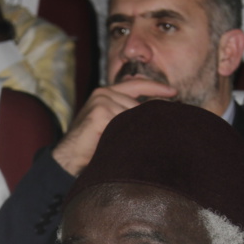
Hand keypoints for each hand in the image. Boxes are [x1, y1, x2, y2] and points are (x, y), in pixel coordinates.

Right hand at [52, 79, 177, 175]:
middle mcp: (103, 92)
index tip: (174, 92)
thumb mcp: (111, 124)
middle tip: (152, 133)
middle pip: (138, 104)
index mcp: (106, 93)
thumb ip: (126, 114)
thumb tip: (155, 114)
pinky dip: (125, 134)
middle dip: (145, 120)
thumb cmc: (91, 145)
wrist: (69, 158)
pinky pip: (124, 121)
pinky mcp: (100, 112)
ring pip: (133, 114)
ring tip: (124, 143)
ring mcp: (101, 100)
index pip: (136, 84)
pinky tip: (119, 143)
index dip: (156, 87)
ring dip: (133, 131)